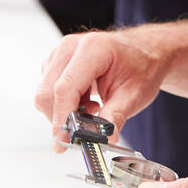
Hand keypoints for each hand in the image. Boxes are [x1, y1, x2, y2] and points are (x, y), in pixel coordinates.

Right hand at [35, 28, 172, 149]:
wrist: (143, 53)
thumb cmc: (140, 67)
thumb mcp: (135, 95)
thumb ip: (116, 116)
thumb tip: (105, 138)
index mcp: (92, 49)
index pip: (65, 88)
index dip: (62, 118)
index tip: (64, 141)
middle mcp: (71, 47)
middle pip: (48, 92)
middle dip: (62, 118)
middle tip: (87, 127)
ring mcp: (60, 53)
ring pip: (45, 94)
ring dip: (64, 110)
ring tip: (93, 107)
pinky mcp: (55, 62)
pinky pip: (48, 90)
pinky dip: (63, 103)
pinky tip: (85, 100)